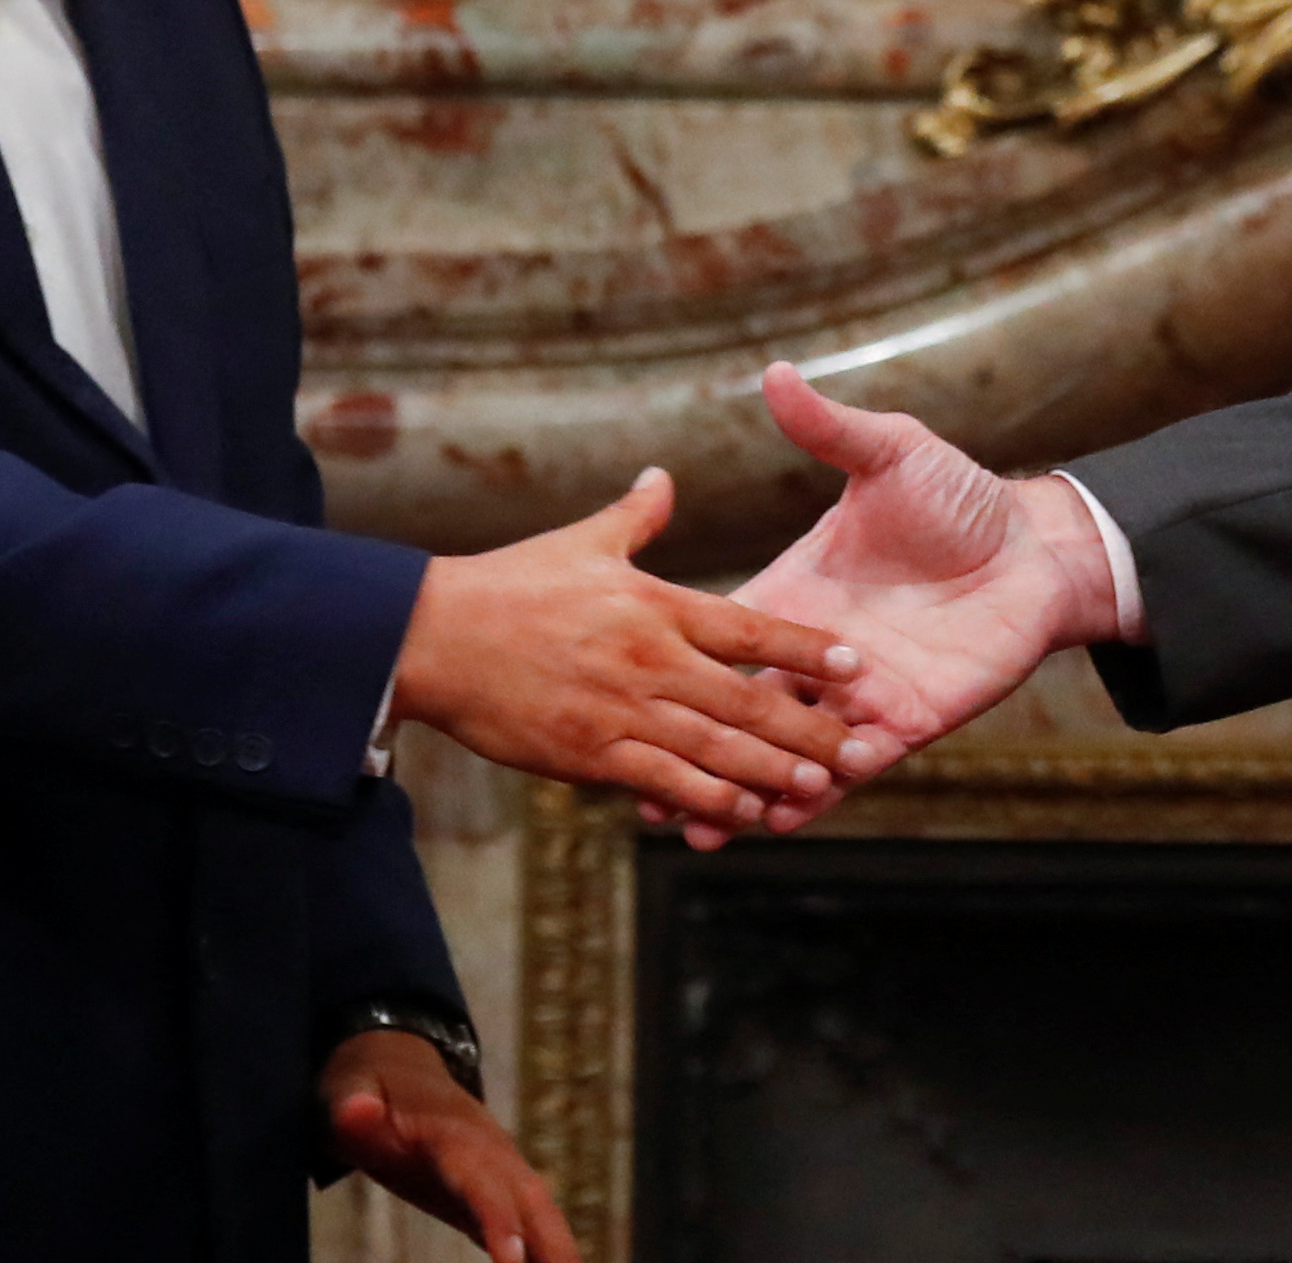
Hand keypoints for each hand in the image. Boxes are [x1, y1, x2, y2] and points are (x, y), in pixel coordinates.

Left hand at [324, 1025, 574, 1262]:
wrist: (398, 1068)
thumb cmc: (369, 1086)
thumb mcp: (348, 1090)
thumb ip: (351, 1104)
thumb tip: (355, 1113)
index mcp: (452, 1132)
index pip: (479, 1181)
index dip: (499, 1220)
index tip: (513, 1260)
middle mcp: (491, 1150)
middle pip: (530, 1201)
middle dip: (553, 1245)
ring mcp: (501, 1168)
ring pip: (540, 1213)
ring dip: (560, 1251)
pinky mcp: (497, 1189)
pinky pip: (529, 1223)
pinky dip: (546, 1251)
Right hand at [388, 466, 881, 828]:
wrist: (431, 635)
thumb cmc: (507, 583)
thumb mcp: (582, 540)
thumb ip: (635, 516)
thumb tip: (663, 477)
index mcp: (656, 605)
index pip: (750, 627)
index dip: (806, 647)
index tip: (853, 661)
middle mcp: (649, 660)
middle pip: (747, 699)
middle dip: (808, 726)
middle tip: (860, 745)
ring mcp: (620, 712)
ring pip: (714, 750)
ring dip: (771, 772)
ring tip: (820, 786)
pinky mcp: (588, 755)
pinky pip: (661, 782)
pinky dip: (705, 801)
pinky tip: (741, 815)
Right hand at [680, 364, 1128, 845]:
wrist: (1037, 546)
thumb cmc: (959, 498)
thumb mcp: (889, 455)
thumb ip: (830, 428)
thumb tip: (777, 372)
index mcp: (797, 593)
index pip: (726, 637)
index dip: (678, 667)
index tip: (618, 694)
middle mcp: (819, 653)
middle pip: (742, 708)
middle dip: (695, 747)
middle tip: (632, 792)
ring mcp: (859, 694)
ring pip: (787, 752)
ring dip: (743, 787)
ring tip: (689, 826)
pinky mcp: (906, 722)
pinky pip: (851, 769)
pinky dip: (815, 798)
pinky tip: (777, 824)